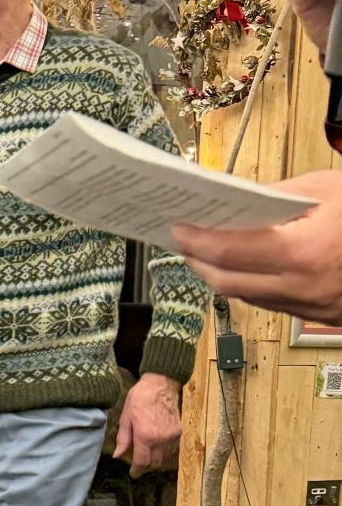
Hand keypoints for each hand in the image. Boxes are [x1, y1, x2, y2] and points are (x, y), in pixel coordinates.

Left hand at [114, 372, 181, 478]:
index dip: (137, 471)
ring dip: (156, 460)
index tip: (133, 473)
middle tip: (138, 464)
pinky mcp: (180, 432)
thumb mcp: (126, 418)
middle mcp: (161, 439)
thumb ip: (123, 439)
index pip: (142, 462)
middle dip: (146, 466)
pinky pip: (173, 450)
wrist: (160, 384)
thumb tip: (117, 456)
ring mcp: (173, 436)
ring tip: (148, 455)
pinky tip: (158, 447)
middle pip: (155, 463)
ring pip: (165, 458)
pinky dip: (166, 452)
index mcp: (145, 436)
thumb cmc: (140, 398)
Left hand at [174, 170, 341, 321]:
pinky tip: (244, 269)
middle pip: (229, 282)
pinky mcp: (319, 315)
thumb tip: (239, 202)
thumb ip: (278, 195)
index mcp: (303, 252)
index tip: (179, 230)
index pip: (229, 252)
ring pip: (248, 297)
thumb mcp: (328, 190)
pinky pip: (272, 304)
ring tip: (207, 255)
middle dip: (199, 262)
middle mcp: (302, 287)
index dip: (197, 241)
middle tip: (184, 243)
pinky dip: (251, 286)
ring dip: (222, 277)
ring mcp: (311, 307)